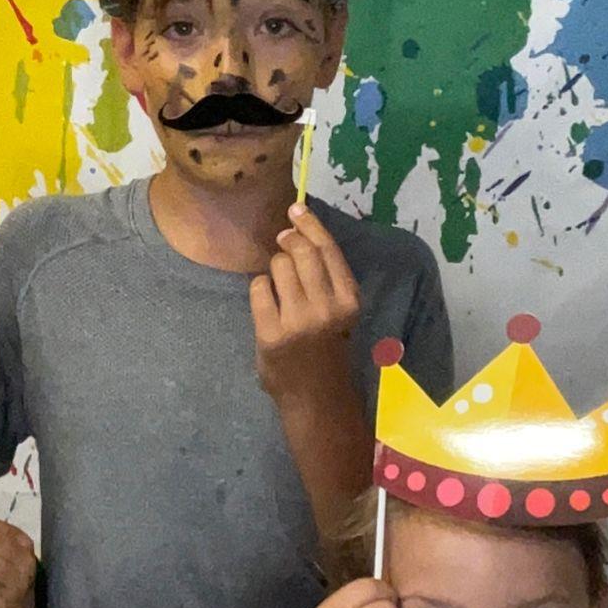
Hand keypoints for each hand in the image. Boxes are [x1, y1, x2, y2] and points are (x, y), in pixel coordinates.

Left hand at [250, 204, 360, 401]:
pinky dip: (259, 289)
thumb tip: (296, 231)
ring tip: (279, 285)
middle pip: (301, 252)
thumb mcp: (340, 313)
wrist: (316, 398)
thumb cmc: (327, 349)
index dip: (310, 224)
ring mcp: (298, 321)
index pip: (328, 250)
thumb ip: (326, 278)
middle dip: (288, 239)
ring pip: (277, 266)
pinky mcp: (271, 333)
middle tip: (282, 239)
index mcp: (349, 300)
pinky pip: (258, 288)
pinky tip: (267, 304)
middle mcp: (326, 308)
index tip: (297, 209)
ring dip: (274, 268)